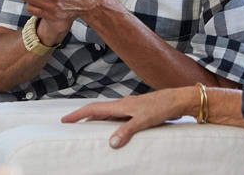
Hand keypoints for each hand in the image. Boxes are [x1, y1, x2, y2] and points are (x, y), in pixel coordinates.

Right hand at [61, 88, 190, 147]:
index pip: (93, 109)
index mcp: (121, 105)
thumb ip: (127, 131)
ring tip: (87, 129)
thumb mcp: (143, 121)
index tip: (65, 120)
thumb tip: (111, 143)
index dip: (78, 114)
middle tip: (71, 125)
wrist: (178, 100)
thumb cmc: (162, 107)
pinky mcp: (137, 112)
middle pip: (97, 111)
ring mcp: (130, 108)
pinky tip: (112, 130)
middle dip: (83, 117)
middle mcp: (123, 105)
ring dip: (96, 120)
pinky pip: (117, 118)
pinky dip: (109, 123)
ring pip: (107, 114)